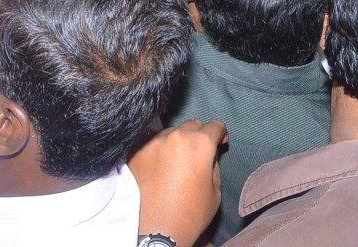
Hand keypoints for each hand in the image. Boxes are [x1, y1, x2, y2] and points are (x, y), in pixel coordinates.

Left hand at [130, 120, 227, 246]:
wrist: (156, 232)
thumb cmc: (191, 214)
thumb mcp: (215, 191)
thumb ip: (214, 165)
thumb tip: (209, 156)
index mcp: (200, 144)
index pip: (215, 125)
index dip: (220, 134)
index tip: (219, 144)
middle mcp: (176, 136)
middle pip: (192, 125)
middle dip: (199, 136)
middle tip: (197, 154)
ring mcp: (153, 143)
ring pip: (170, 132)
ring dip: (177, 142)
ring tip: (175, 161)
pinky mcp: (136, 153)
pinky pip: (151, 144)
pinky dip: (158, 151)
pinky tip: (158, 166)